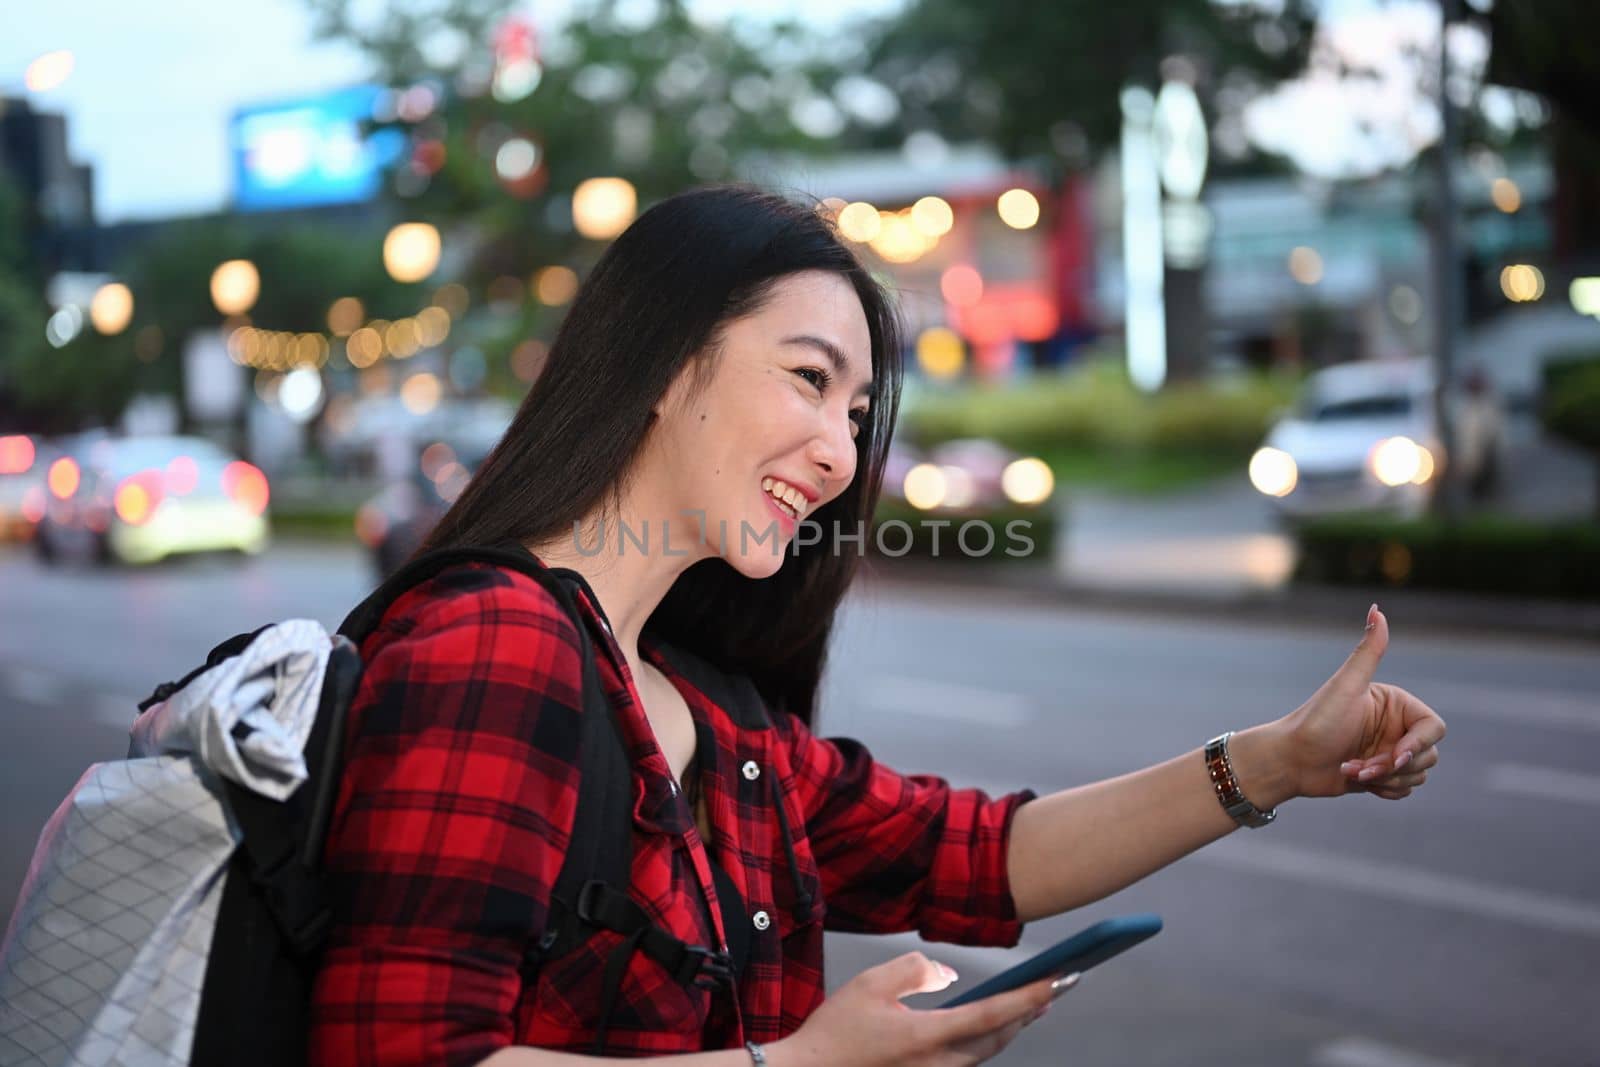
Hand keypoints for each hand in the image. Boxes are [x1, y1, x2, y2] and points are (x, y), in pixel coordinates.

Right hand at [766, 951, 1071, 1066]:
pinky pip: (966, 1062)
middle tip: (1056, 987)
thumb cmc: (836, 1032)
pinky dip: (985, 1041)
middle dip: (1030, 1012)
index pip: (993, 1013)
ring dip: (1010, 1027)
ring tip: (1030, 1005)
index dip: (1030, 995)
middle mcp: (937, 1064)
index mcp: (926, 1037)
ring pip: (985, 1053)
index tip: (1060, 978)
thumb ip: (915, 970)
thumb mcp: (871, 984)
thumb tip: (947, 975)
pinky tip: (990, 1027)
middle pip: (998, 1037)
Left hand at [1278, 604, 1446, 800]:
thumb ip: (1368, 651)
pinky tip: (1355, 780)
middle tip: (1362, 767)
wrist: (1289, 760)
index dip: (1418, 745)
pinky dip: (1384, 790)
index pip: (1433, 729)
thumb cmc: (1316, 722)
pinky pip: (1405, 789)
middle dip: (1396, 766)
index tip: (1395, 755)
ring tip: (1353, 771)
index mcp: (1396, 704)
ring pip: (1418, 774)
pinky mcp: (1381, 774)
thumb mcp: (1346, 686)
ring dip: (1387, 779)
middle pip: (1428, 755)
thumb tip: (1376, 608)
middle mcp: (1396, 726)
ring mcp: (1389, 751)